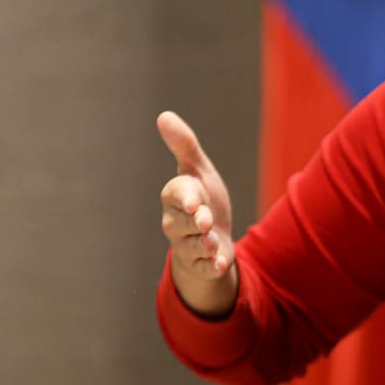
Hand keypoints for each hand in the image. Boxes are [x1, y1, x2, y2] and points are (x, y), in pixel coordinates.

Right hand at [157, 111, 237, 317]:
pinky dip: (211, 267)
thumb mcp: (198, 171)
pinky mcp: (201, 265)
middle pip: (183, 223)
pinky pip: (203, 268)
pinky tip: (220, 264)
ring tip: (212, 243)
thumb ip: (184, 146)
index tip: (195, 200)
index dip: (186, 197)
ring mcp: (186, 246)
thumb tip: (164, 115)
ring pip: (192, 246)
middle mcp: (176, 222)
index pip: (177, 194)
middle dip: (195, 222)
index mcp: (175, 197)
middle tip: (205, 222)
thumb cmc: (203, 198)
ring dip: (204, 245)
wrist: (213, 237)